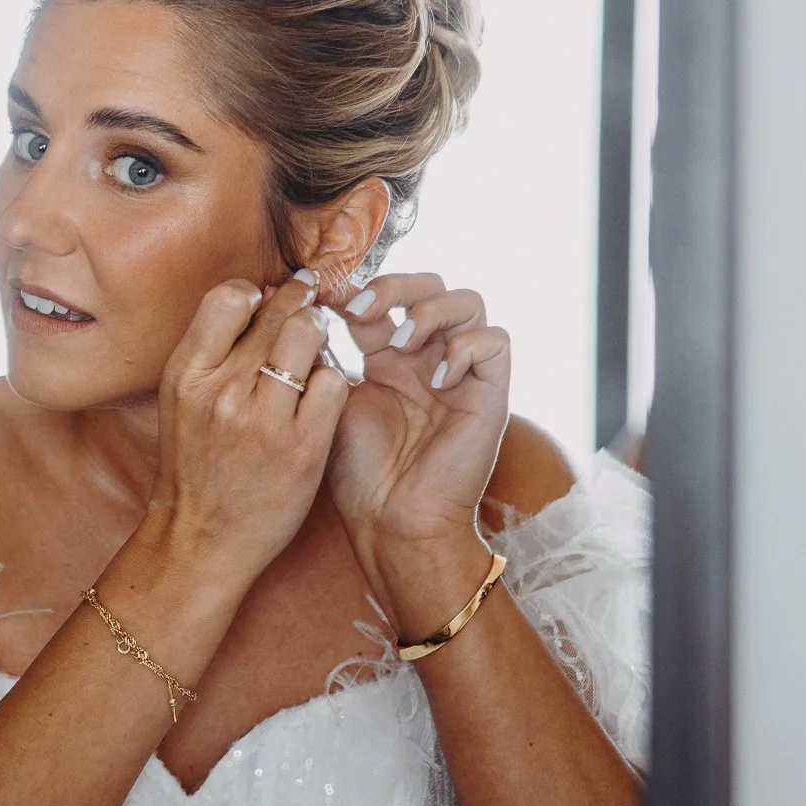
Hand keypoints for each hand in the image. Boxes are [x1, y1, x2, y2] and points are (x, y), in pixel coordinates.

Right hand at [149, 273, 349, 584]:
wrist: (199, 541)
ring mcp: (263, 420)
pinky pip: (333, 384)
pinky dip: (334, 379)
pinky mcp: (301, 448)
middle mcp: (222, 391)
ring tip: (320, 345)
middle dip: (300, 302)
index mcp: (186, 375)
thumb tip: (256, 301)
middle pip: (277, 314)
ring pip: (309, 337)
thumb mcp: (181, 402)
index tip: (269, 300)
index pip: (230, 297)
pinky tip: (325, 390)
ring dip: (320, 335)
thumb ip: (211, 355)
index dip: (257, 292)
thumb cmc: (194, 468)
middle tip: (314, 299)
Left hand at [324, 272, 508, 625]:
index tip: (325, 295)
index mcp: (388, 358)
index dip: (359, 287)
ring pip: (468, 301)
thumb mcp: (331, 402)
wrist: (391, 521)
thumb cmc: (357, 472)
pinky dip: (466, 348)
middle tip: (361, 310)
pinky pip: (497, 341)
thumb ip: (328, 354)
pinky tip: (436, 380)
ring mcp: (462, 373)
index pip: (385, 296)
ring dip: (431, 310)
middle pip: (430, 285)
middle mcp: (428, 358)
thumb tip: (308, 305)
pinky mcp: (491, 393)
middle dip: (396, 284)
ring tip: (401, 341)